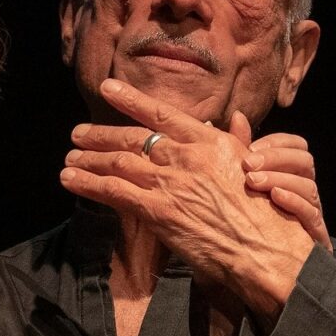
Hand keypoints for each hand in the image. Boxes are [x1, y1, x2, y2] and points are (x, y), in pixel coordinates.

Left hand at [61, 78, 316, 323]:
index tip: (108, 88)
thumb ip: (237, 141)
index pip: (162, 114)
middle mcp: (186, 156)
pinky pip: (113, 192)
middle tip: (77, 133)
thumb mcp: (254, 166)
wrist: (265, 247)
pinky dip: (88, 183)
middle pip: (133, 138)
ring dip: (89, 158)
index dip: (132, 100)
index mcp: (209, 142)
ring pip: (118, 162)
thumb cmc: (266, 212)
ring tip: (70, 157)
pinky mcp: (158, 211)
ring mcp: (170, 183)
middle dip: (100, 134)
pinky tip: (70, 180)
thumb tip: (234, 119)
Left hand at [241, 129, 331, 251]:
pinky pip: (312, 213)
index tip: (249, 147)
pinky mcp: (312, 234)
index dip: (275, 143)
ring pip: (308, 184)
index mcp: (290, 175)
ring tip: (254, 182)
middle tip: (247, 164)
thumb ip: (240, 152)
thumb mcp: (242, 187)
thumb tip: (235, 117)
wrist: (267, 271)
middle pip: (304, 160)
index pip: (296, 145)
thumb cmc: (252, 225)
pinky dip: (294, 202)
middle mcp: (304, 189)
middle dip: (276, 158)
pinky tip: (274, 198)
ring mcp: (310, 211)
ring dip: (281, 179)